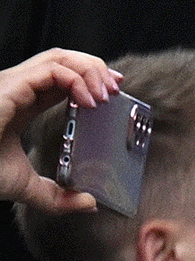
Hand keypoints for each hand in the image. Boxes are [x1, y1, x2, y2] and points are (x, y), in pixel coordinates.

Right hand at [0, 48, 119, 216]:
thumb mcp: (27, 187)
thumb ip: (58, 196)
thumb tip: (90, 204)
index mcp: (21, 103)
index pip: (60, 79)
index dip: (88, 78)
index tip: (113, 92)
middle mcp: (17, 88)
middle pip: (62, 59)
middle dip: (95, 67)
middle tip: (118, 88)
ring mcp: (13, 84)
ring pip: (59, 57)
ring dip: (91, 69)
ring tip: (109, 93)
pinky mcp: (11, 86)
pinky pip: (52, 70)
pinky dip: (77, 79)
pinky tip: (91, 100)